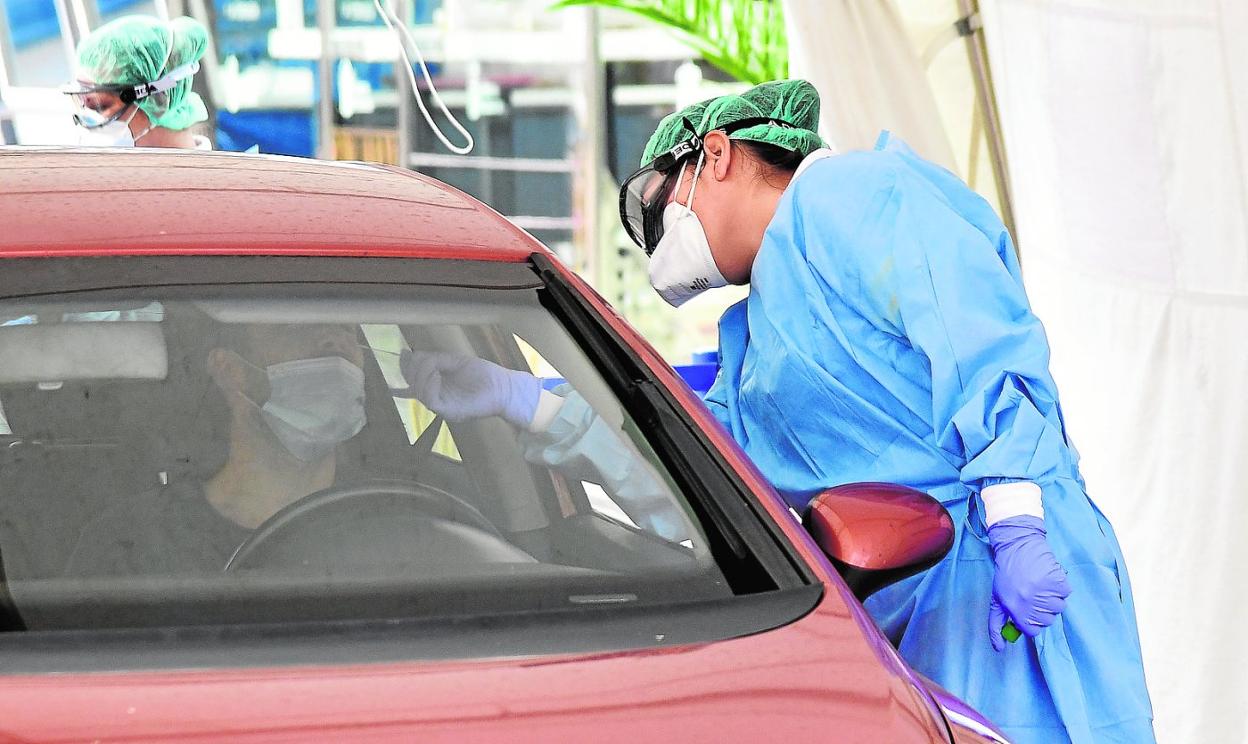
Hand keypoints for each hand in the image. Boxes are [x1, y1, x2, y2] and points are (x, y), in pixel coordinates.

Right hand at [396, 350, 539, 427]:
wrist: (504, 388)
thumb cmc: (484, 375)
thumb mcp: (456, 362)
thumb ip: (435, 360)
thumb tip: (411, 354)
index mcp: (437, 386)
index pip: (413, 379)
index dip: (407, 367)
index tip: (406, 355)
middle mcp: (436, 397)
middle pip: (413, 385)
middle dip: (414, 368)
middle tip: (424, 359)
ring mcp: (442, 406)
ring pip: (419, 392)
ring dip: (421, 375)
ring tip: (432, 365)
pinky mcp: (449, 411)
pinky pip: (430, 400)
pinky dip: (429, 385)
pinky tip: (436, 374)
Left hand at [987, 516, 1071, 650]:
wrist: (1017, 546)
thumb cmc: (1006, 575)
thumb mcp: (996, 600)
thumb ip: (996, 625)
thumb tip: (999, 648)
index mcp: (1014, 608)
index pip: (1032, 631)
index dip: (1031, 622)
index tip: (1028, 612)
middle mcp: (1029, 602)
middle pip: (1047, 621)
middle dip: (1042, 611)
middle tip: (1033, 595)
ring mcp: (1044, 591)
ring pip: (1059, 608)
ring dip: (1052, 598)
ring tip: (1040, 585)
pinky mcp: (1057, 580)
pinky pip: (1065, 592)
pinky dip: (1059, 586)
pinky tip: (1047, 577)